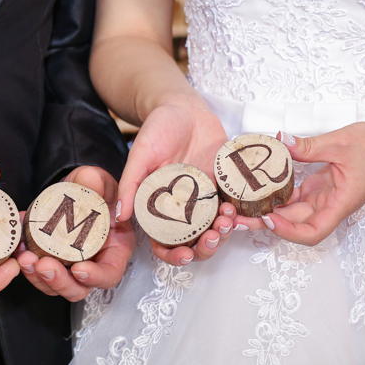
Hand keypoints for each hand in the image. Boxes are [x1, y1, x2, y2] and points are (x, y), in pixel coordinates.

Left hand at [16, 166, 135, 300]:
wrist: (74, 189)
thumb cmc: (94, 189)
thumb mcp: (98, 180)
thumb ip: (96, 181)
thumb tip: (90, 180)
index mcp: (114, 248)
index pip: (109, 273)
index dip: (96, 276)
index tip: (78, 269)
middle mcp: (93, 263)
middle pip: (78, 288)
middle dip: (59, 281)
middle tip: (43, 265)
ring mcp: (70, 265)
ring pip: (54, 285)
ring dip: (37, 276)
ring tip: (25, 258)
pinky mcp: (50, 261)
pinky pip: (38, 271)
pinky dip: (27, 263)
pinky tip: (19, 246)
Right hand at [117, 96, 238, 265]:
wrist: (184, 108)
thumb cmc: (158, 129)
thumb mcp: (141, 154)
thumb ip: (131, 183)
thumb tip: (119, 214)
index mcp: (160, 208)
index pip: (165, 242)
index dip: (174, 255)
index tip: (185, 254)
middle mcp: (184, 209)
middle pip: (196, 242)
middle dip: (206, 247)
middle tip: (214, 236)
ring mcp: (207, 198)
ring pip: (219, 228)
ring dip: (226, 231)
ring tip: (229, 218)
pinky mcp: (226, 185)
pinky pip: (237, 206)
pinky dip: (243, 213)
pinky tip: (246, 211)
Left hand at [246, 125, 364, 244]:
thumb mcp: (341, 142)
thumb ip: (309, 145)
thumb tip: (281, 141)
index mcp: (340, 203)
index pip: (313, 232)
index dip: (288, 232)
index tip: (269, 219)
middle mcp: (329, 205)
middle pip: (294, 224)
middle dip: (265, 223)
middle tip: (234, 215)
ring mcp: (323, 198)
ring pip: (291, 211)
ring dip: (266, 210)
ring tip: (239, 203)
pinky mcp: (319, 188)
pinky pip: (294, 196)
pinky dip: (276, 193)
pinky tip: (256, 186)